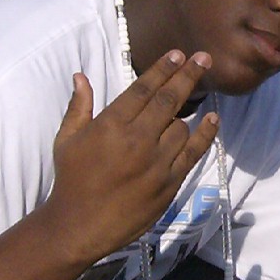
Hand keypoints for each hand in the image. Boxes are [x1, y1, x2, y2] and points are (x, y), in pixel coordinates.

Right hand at [48, 49, 220, 262]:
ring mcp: (156, 162)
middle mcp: (137, 140)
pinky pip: (193, 153)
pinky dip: (205, 134)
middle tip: (204, 58)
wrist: (80, 225)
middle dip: (188, 75)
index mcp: (111, 125)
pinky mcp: (168, 183)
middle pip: (169, 100)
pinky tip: (213, 120)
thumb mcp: (66, 140)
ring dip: (186, 113)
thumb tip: (80, 76)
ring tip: (190, 101)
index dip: (163, 69)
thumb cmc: (71, 180)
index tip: (179, 54)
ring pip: (182, 126)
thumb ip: (78, 106)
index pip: (143, 88)